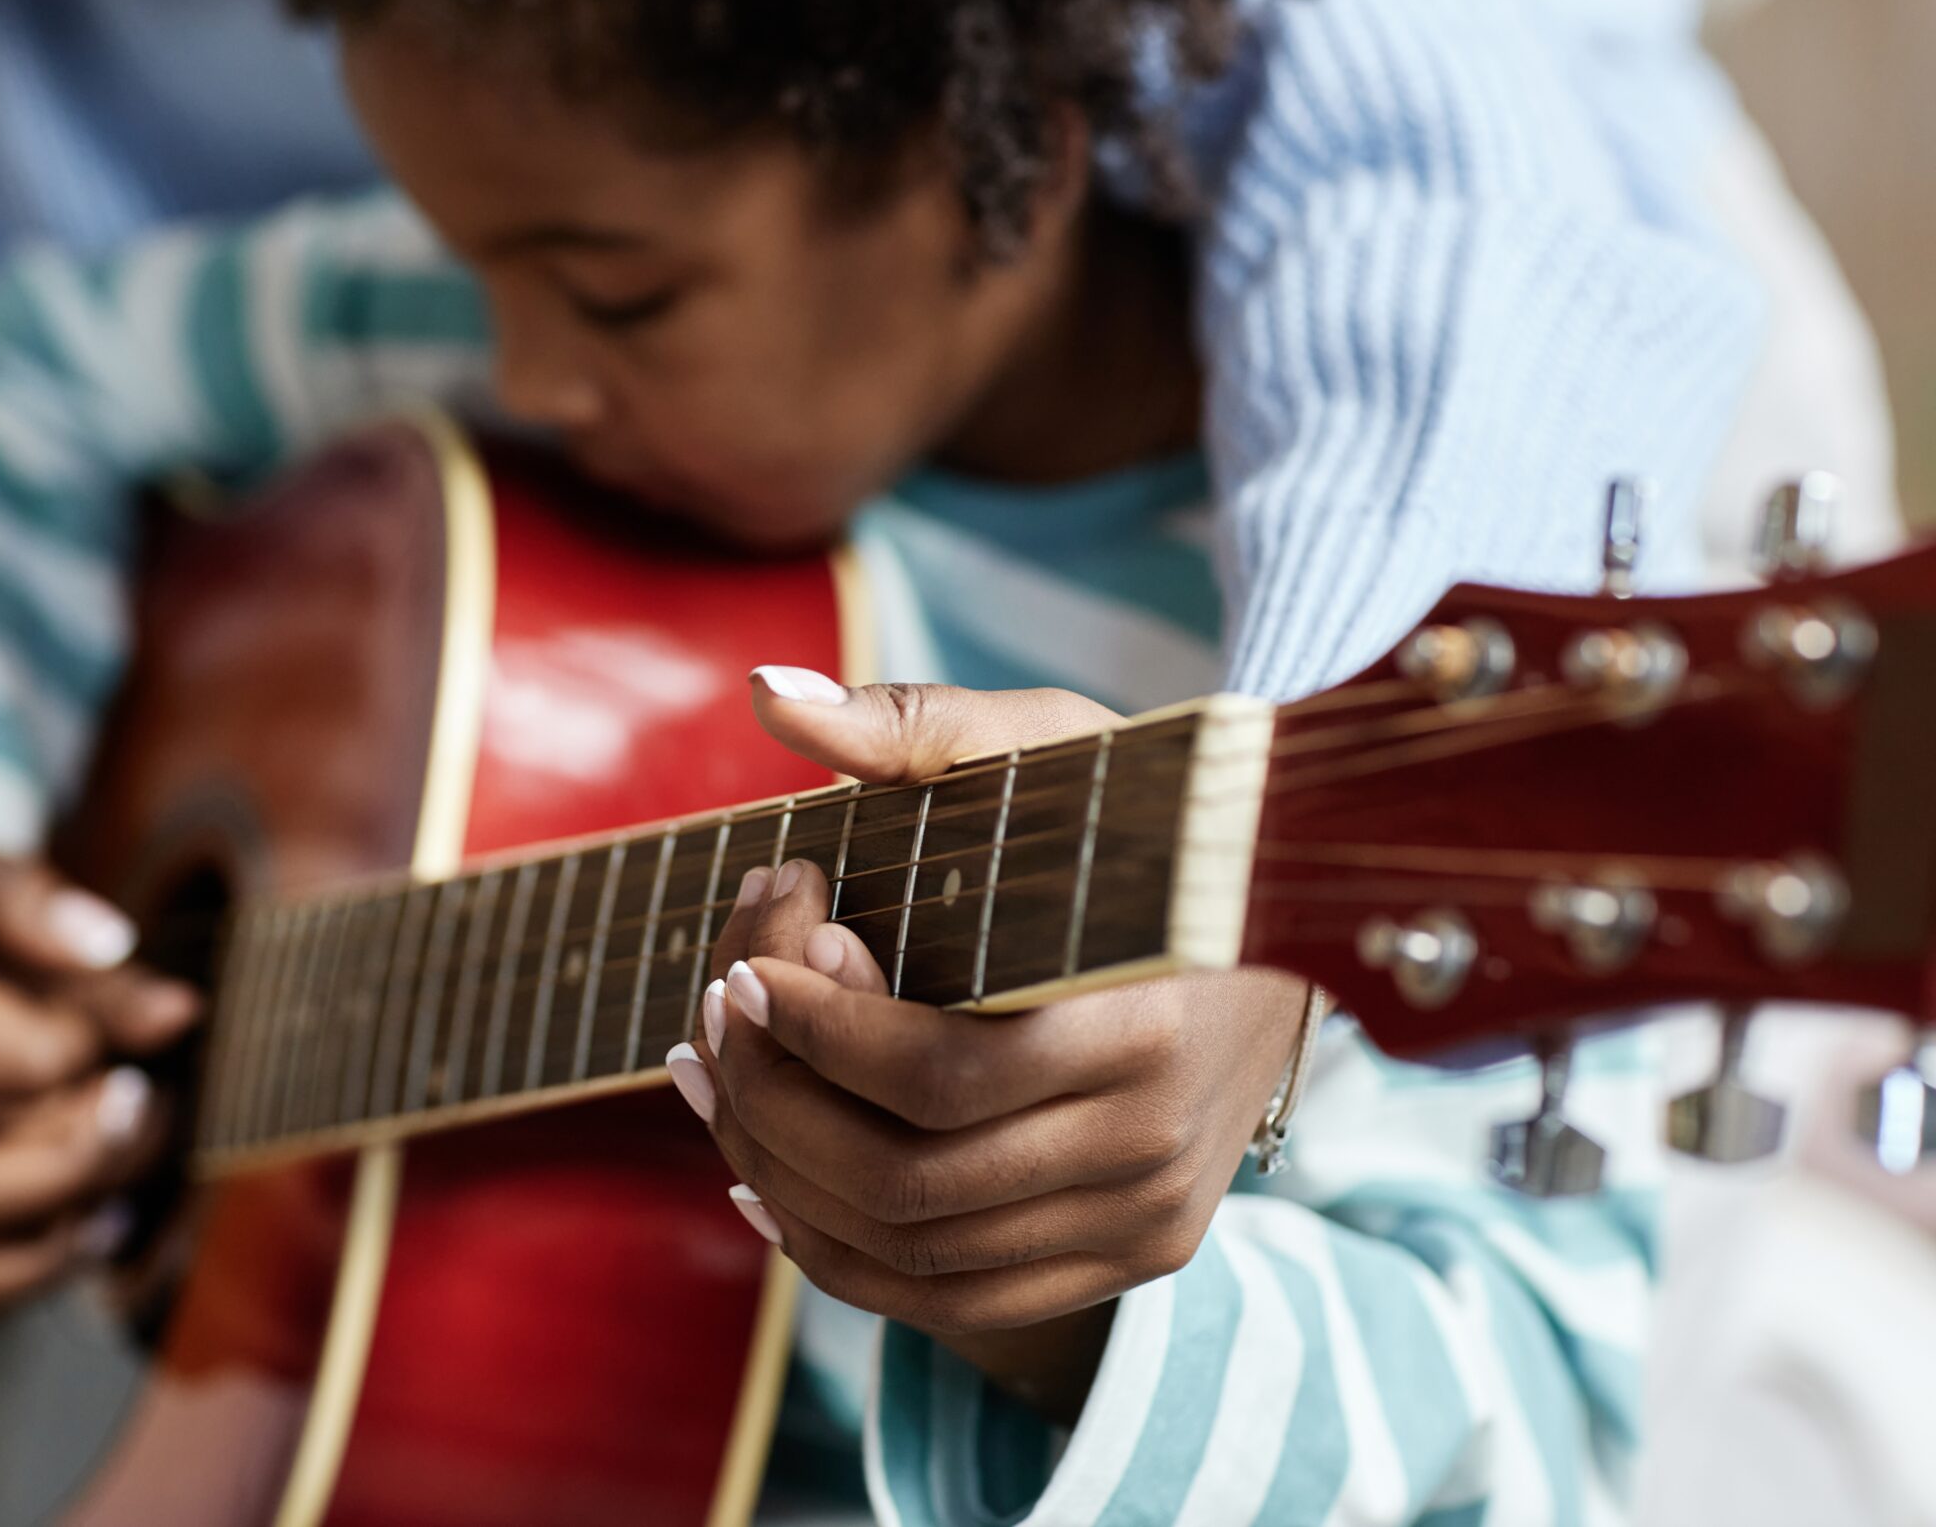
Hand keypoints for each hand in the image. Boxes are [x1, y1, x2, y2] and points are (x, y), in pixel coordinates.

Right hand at [0, 814, 202, 1311]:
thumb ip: (8, 896)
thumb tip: (115, 942)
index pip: (7, 1060)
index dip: (90, 1041)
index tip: (129, 1006)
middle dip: (78, 1161)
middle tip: (147, 1105)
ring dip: (48, 1245)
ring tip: (124, 1189)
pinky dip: (4, 1283)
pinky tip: (79, 1230)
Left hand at [671, 677, 1307, 1341]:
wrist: (1287, 917)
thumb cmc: (1144, 822)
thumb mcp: (1051, 748)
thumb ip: (911, 722)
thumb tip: (768, 693)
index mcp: (1150, 1022)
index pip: (941, 1075)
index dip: (815, 1034)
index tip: (739, 970)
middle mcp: (1154, 1145)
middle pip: (908, 1179)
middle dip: (773, 1102)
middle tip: (708, 1018)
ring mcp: (1145, 1218)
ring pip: (913, 1251)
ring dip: (778, 1175)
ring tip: (708, 1081)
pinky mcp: (1129, 1256)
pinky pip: (953, 1301)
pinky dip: (837, 1255)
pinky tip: (762, 1181)